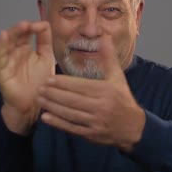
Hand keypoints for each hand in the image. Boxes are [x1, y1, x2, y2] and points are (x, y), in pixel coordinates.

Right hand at [0, 20, 54, 134]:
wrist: (34, 104)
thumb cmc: (39, 82)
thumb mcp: (46, 58)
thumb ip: (45, 41)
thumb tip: (45, 23)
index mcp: (26, 48)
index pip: (27, 32)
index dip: (33, 27)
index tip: (42, 26)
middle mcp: (16, 51)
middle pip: (16, 34)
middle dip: (23, 28)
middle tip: (30, 24)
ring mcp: (8, 59)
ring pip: (8, 42)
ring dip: (14, 33)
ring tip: (22, 26)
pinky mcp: (2, 70)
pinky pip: (0, 55)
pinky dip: (1, 45)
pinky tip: (3, 35)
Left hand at [37, 34, 145, 151]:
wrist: (133, 127)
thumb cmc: (122, 98)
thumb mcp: (117, 77)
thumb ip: (108, 56)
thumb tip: (104, 37)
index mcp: (106, 91)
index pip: (80, 86)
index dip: (63, 83)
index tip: (48, 79)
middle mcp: (101, 107)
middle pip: (72, 100)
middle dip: (53, 94)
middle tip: (39, 88)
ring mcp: (96, 122)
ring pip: (70, 114)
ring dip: (52, 107)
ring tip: (40, 99)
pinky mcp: (91, 135)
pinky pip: (72, 128)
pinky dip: (58, 123)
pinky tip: (46, 117)